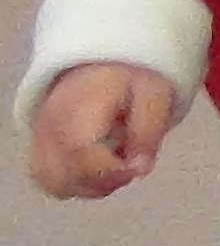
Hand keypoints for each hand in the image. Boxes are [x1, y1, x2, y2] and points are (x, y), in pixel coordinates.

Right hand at [28, 62, 176, 198]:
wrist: (102, 59)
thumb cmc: (130, 74)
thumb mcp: (154, 94)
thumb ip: (148, 132)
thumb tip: (141, 169)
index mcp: (76, 107)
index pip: (78, 152)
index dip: (110, 171)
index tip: (138, 167)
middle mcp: (49, 125)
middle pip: (63, 176)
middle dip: (104, 182)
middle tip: (130, 164)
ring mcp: (39, 137)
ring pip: (56, 183)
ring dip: (92, 185)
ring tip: (117, 163)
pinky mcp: (40, 145)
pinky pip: (50, 178)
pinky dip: (77, 183)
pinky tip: (101, 166)